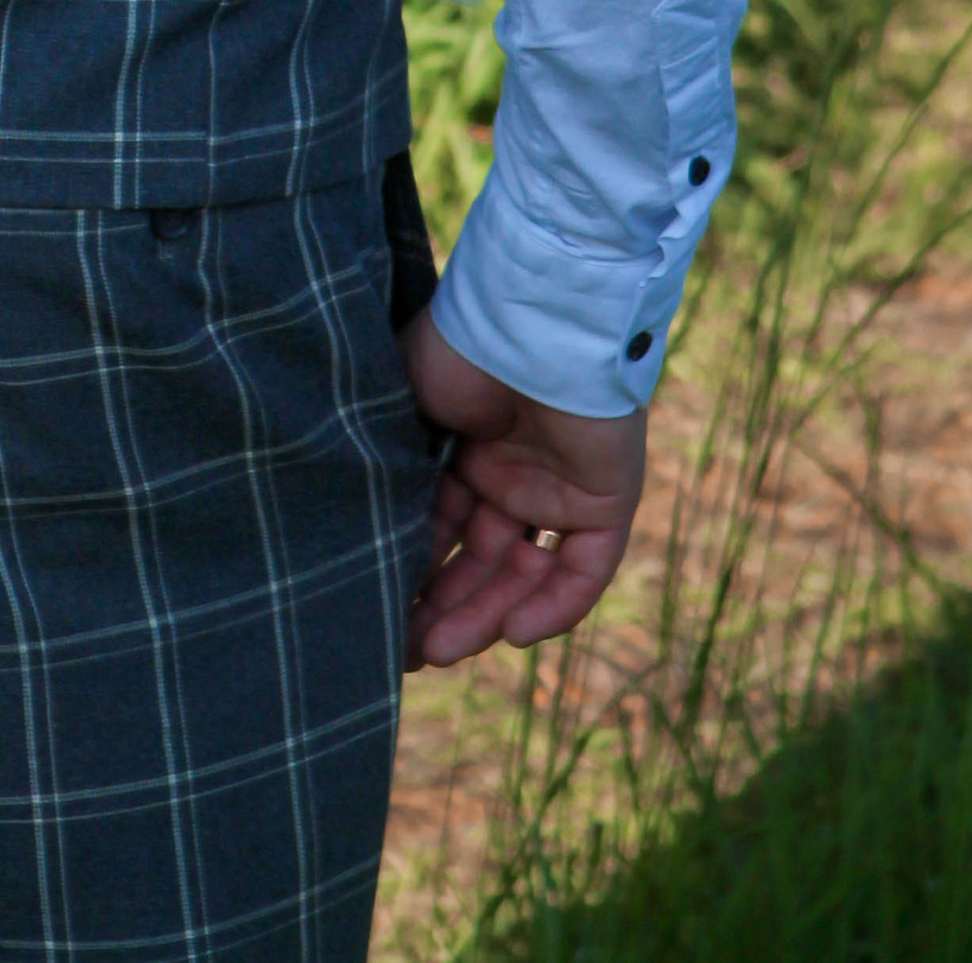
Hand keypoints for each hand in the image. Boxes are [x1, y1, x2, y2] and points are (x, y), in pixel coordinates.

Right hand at [401, 309, 646, 668]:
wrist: (523, 320)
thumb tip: (364, 538)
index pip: (440, 533)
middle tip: (411, 650)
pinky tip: (515, 633)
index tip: (383, 619)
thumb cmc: (453, 350)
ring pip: (527, 574)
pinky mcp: (607, 500)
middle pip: (481, 563)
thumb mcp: (405, 412)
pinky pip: (585, 569)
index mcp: (463, 452)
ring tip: (444, 648)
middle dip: (446, 607)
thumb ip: (394, 471)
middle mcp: (512, 477)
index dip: (413, 575)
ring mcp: (559, 490)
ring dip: (489, 615)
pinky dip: (555, 606)